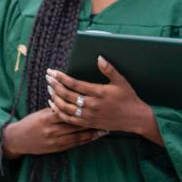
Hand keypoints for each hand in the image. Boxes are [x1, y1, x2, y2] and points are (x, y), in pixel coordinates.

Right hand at [0, 108, 102, 159]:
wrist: (17, 140)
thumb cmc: (31, 122)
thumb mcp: (42, 112)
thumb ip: (57, 108)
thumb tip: (72, 99)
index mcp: (48, 118)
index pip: (69, 111)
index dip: (82, 109)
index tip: (95, 104)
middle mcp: (52, 130)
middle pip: (76, 124)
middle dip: (91, 121)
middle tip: (106, 116)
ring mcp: (55, 141)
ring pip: (78, 136)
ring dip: (92, 132)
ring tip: (106, 128)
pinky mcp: (57, 148)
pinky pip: (74, 144)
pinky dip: (86, 140)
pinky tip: (95, 137)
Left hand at [46, 60, 162, 144]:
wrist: (134, 118)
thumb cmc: (128, 98)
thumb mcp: (121, 81)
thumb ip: (109, 69)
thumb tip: (99, 57)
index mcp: (99, 92)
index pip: (75, 84)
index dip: (62, 78)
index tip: (53, 72)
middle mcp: (92, 104)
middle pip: (67, 95)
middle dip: (55, 85)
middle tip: (47, 78)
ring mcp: (89, 115)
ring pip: (66, 107)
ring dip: (55, 98)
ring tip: (49, 89)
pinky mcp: (88, 123)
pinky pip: (69, 119)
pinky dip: (59, 112)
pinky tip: (53, 105)